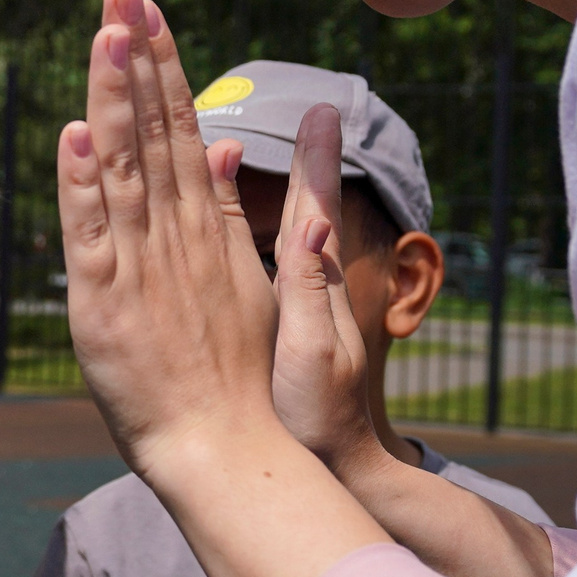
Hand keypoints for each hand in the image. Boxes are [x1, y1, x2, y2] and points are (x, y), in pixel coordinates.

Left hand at [57, 0, 282, 474]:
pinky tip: (74, 137)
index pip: (180, 128)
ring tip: (105, 34)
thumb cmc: (242, 376)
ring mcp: (141, 264)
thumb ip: (230, 210)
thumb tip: (226, 146)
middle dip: (137, 56)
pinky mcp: (106, 303)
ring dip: (111, 98)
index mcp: (203, 224)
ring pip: (122, 165)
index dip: (162, 68)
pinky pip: (89, 235)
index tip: (147, 13)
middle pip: (153, 129)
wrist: (229, 446)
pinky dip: (82, 187)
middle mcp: (174, 232)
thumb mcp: (248, 279)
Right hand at [265, 104, 384, 481]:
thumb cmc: (319, 416)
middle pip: (305, 209)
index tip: (323, 111)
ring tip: (283, 146)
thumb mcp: (313, 353)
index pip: (314, 208)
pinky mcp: (277, 330)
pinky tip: (251, 227)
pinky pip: (265, 268)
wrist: (325, 466)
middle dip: (307, 160)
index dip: (315, 160)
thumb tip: (317, 223)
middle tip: (315, 110)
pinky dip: (258, 235)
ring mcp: (295, 308)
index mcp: (316, 284)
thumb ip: (311, 289)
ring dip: (287, 189)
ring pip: (286, 234)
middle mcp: (308, 287)